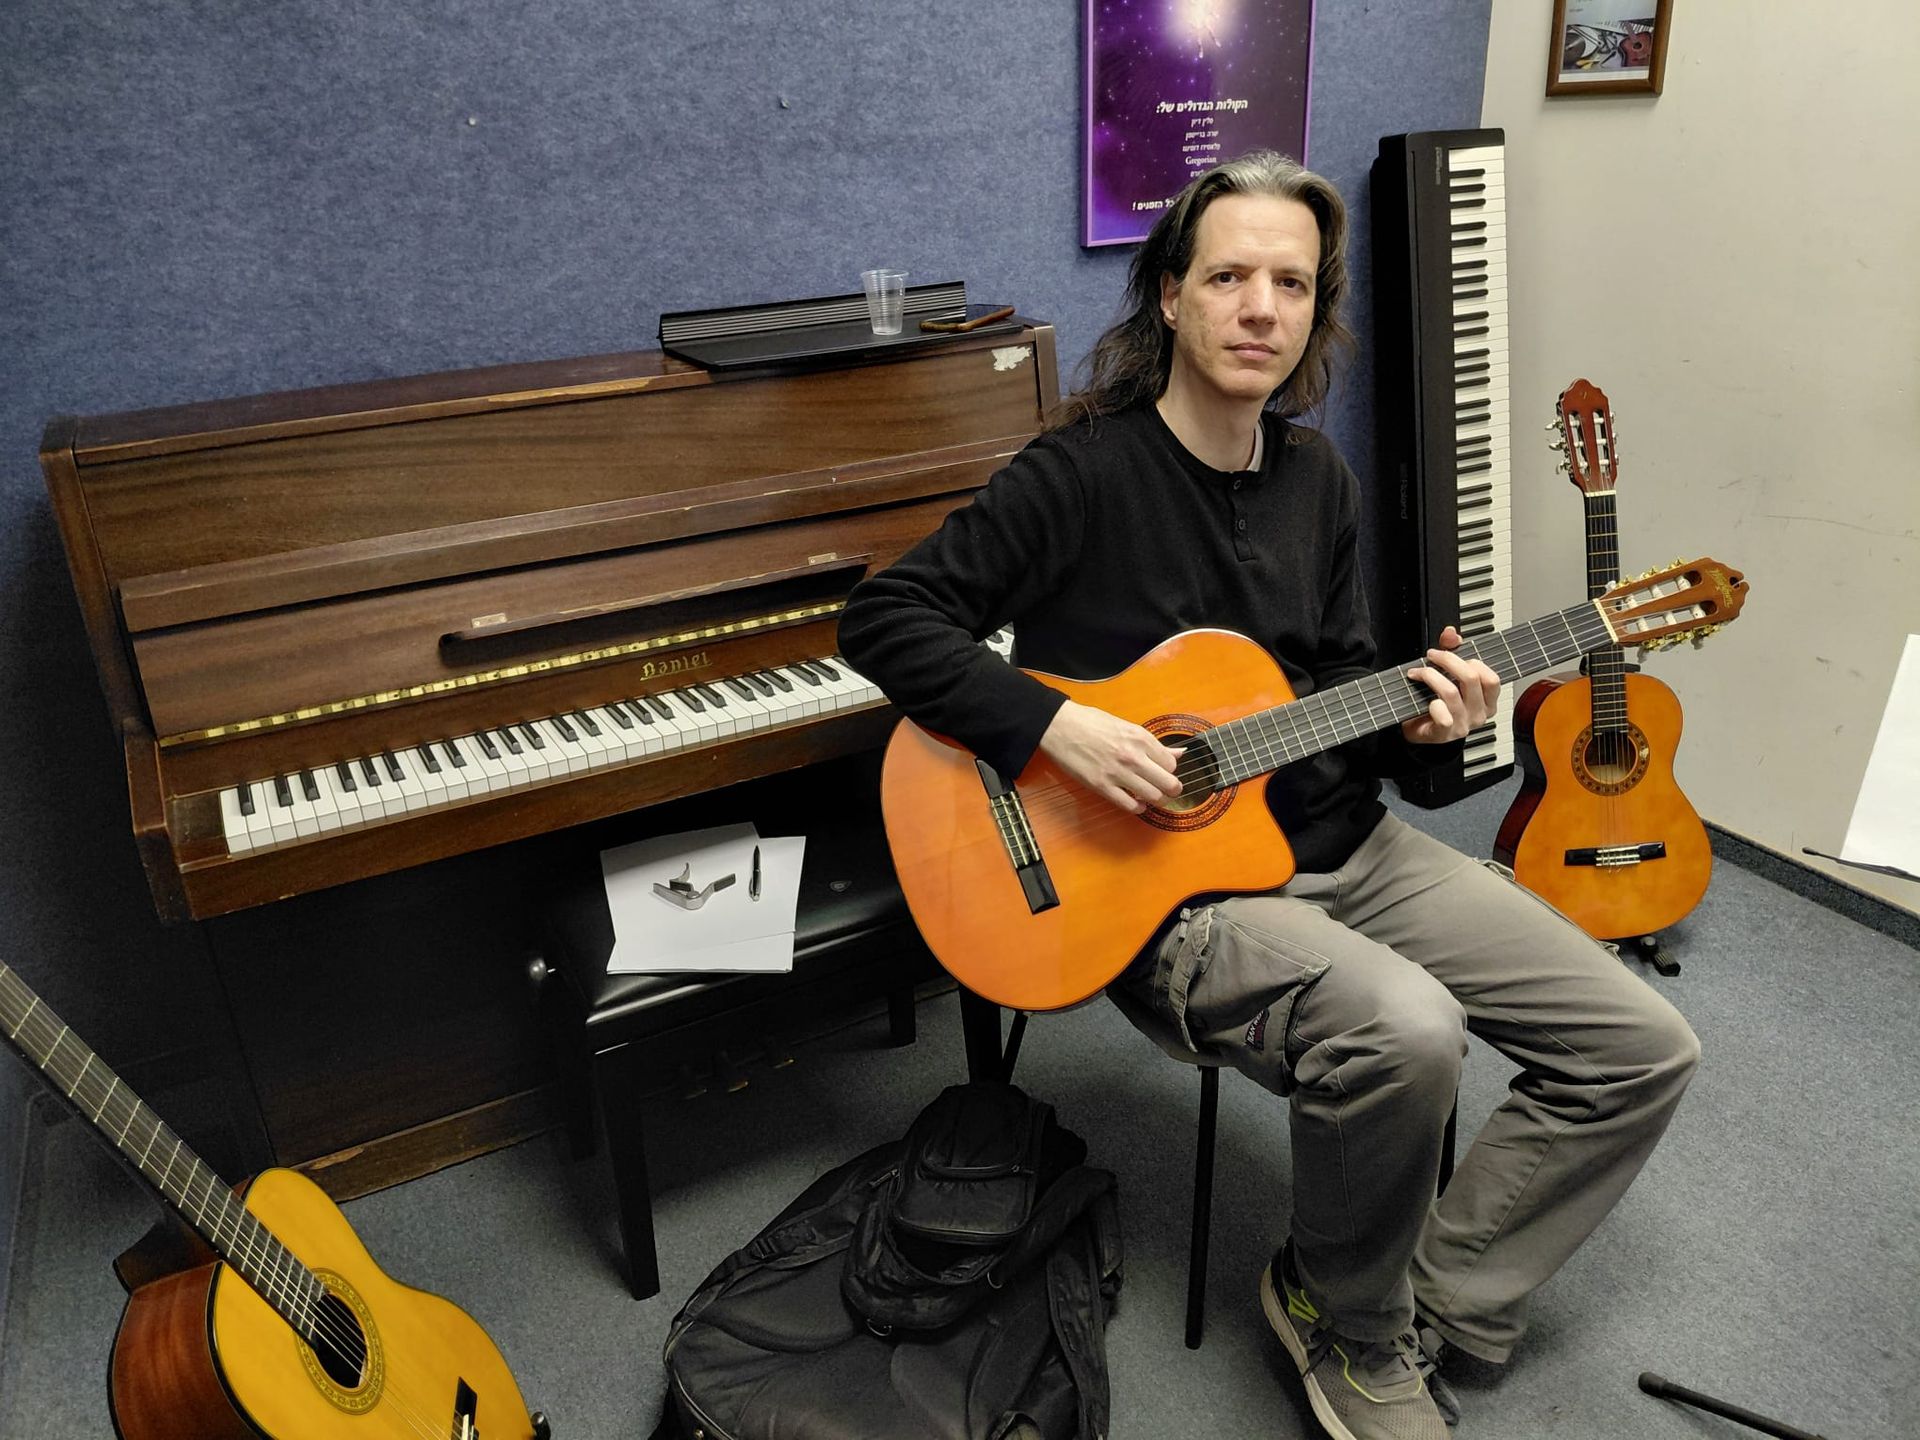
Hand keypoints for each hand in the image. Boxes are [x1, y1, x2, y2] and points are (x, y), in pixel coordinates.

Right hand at [1037, 700, 1184, 812]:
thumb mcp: (1127, 726)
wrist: (1060, 726)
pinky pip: (1129, 805)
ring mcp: (1118, 773)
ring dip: (1156, 800)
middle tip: (1168, 791)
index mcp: (1140, 738)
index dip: (1170, 771)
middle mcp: (1133, 756)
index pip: (1171, 764)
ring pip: (1153, 797)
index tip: (1163, 772)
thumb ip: (1153, 744)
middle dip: (1172, 790)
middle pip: (1169, 783)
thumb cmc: (1091, 723)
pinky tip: (1136, 803)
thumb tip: (1179, 753)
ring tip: (1151, 797)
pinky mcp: (1102, 786)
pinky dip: (1138, 808)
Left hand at [1401, 625, 1500, 744]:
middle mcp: (1479, 713)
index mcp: (1487, 700)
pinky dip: (1433, 704)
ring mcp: (1464, 724)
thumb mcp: (1447, 674)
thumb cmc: (1437, 702)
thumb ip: (1451, 651)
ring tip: (1418, 673)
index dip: (1470, 660)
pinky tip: (1427, 702)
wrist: (1418, 729)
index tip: (1450, 653)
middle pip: (1470, 679)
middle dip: (1448, 660)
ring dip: (1431, 676)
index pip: (1491, 678)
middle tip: (1432, 656)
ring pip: (1451, 692)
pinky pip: (1443, 715)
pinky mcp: (1446, 733)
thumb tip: (1450, 633)